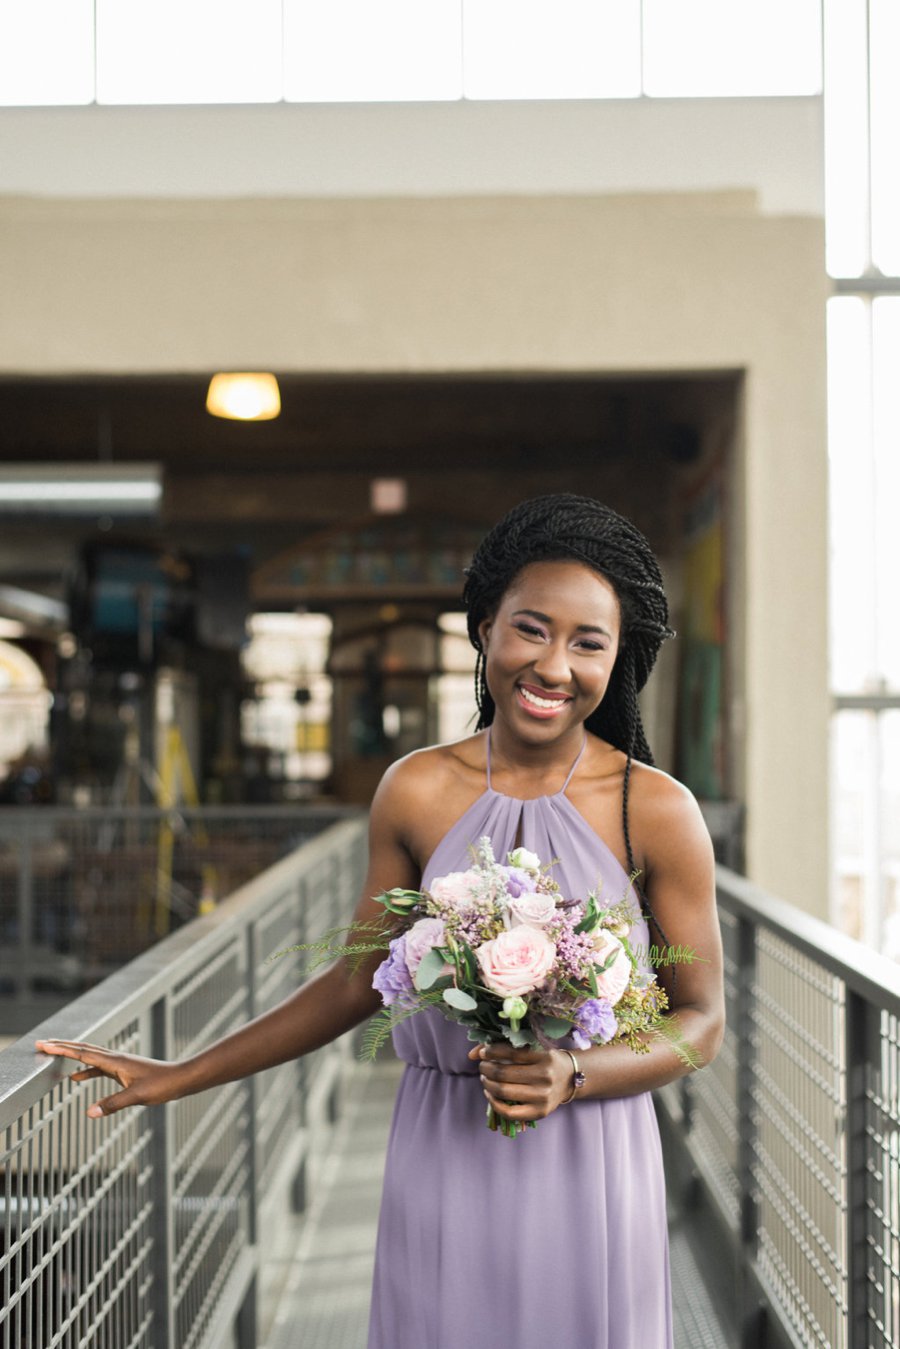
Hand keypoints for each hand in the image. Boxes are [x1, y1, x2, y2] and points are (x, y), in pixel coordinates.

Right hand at [35, 1039, 188, 1117]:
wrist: (180, 1079)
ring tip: (53, 1055)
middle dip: (61, 1046)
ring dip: (71, 1055)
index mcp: (115, 1061)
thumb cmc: (161, 1085)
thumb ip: (112, 1104)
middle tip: (41, 1044)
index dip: (62, 1050)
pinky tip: (76, 1078)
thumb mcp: (137, 1097)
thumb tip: (89, 1113)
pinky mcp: (123, 1071)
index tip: (45, 1046)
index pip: (83, 1053)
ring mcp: (118, 1063)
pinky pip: (98, 1068)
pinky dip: (85, 1071)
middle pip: (83, 1049)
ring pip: (89, 1056)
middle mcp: (115, 1058)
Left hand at [466, 1042, 573, 1122]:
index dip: (491, 1052)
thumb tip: (472, 1053)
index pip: (510, 1053)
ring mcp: (542, 1097)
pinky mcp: (539, 1112)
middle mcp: (545, 1077)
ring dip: (487, 1083)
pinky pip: (509, 1112)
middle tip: (482, 1066)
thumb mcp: (533, 1048)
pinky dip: (493, 1102)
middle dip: (486, 1069)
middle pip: (503, 1073)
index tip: (483, 1052)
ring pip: (503, 1091)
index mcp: (544, 1057)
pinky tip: (490, 1094)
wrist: (571, 1079)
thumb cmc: (547, 1061)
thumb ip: (505, 1047)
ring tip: (485, 1078)